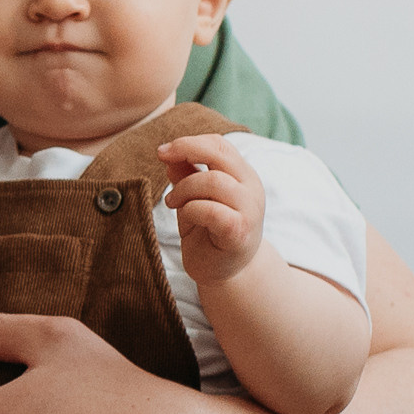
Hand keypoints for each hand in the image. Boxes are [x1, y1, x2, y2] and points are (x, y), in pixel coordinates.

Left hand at [160, 132, 263, 287]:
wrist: (225, 272)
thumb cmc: (207, 232)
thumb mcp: (193, 198)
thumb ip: (186, 175)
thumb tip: (169, 154)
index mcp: (242, 175)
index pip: (220, 144)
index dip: (190, 141)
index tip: (163, 151)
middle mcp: (251, 188)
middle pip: (220, 153)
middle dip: (186, 150)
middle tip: (162, 159)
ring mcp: (249, 210)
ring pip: (212, 181)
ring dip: (184, 189)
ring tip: (172, 202)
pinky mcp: (239, 231)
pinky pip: (210, 209)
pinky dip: (190, 210)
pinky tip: (186, 219)